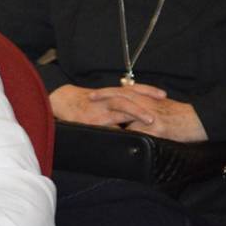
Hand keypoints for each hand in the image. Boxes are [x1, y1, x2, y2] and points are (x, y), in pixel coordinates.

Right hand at [49, 83, 166, 126]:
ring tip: (150, 120)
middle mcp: (108, 99)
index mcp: (112, 94)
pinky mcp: (91, 120)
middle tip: (161, 105)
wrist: (63, 101)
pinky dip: (117, 129)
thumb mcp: (103, 100)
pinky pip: (107, 125)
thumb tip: (137, 115)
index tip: (162, 95)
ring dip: (136, 112)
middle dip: (146, 100)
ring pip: (120, 107)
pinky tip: (128, 136)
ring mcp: (100, 109)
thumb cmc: (86, 102)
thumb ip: (118, 106)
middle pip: (130, 96)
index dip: (148, 91)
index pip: (133, 89)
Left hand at [88, 88, 207, 141]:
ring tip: (97, 120)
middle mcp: (146, 104)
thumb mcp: (159, 105)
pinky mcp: (157, 128)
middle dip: (104, 97)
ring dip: (112, 117)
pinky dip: (128, 135)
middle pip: (120, 97)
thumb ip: (143, 104)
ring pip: (127, 114)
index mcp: (146, 98)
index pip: (123, 92)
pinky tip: (117, 140)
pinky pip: (139, 132)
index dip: (107, 92)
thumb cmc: (178, 114)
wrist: (198, 120)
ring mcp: (150, 116)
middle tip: (89, 98)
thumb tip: (129, 108)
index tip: (93, 94)